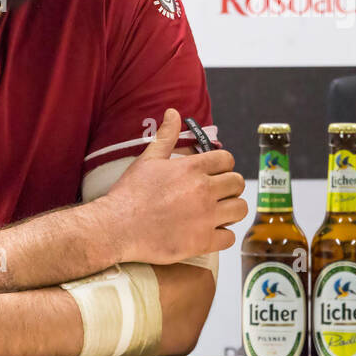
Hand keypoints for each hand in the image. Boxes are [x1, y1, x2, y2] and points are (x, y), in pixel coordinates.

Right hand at [100, 108, 247, 264]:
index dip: (223, 166)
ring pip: (239, 209)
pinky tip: (210, 233)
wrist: (116, 227)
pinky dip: (223, 236)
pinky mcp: (202, 241)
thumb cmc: (130, 193)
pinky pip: (229, 238)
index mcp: (192, 168)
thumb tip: (173, 113)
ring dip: (231, 210)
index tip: (215, 173)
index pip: (227, 160)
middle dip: (230, 187)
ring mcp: (205, 217)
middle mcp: (203, 190)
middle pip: (238, 183)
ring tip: (218, 213)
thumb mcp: (148, 159)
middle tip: (217, 194)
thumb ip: (166, 136)